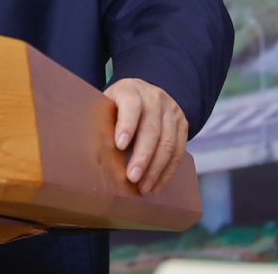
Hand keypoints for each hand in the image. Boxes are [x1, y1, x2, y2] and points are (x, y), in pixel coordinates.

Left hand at [103, 78, 187, 194]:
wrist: (147, 93)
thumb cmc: (119, 104)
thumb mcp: (108, 104)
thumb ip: (103, 122)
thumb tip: (94, 154)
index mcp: (131, 90)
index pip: (131, 105)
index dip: (126, 125)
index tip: (120, 146)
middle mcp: (155, 98)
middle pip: (152, 129)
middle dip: (142, 157)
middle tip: (132, 177)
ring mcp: (172, 111)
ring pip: (168, 143)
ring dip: (156, 169)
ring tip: (144, 187)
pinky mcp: (183, 126)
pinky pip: (178, 152)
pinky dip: (167, 172)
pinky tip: (156, 185)